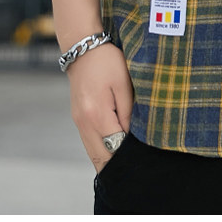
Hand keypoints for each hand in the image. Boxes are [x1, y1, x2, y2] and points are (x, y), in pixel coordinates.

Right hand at [67, 41, 133, 171]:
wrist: (83, 50)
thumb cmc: (107, 63)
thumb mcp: (124, 83)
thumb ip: (128, 113)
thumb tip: (131, 137)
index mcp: (97, 115)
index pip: (114, 148)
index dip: (128, 157)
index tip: (143, 162)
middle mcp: (84, 123)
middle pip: (100, 158)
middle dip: (117, 166)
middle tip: (137, 172)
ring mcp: (79, 123)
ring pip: (93, 153)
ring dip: (108, 160)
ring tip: (128, 164)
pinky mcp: (78, 119)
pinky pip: (89, 143)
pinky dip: (101, 149)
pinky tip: (115, 150)